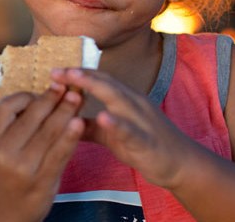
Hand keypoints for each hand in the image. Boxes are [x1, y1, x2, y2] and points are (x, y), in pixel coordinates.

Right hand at [0, 86, 83, 220]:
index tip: (42, 92)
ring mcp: (23, 168)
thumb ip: (11, 130)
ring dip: (66, 111)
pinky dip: (71, 136)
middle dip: (53, 98)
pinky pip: (60, 154)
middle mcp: (4, 153)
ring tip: (78, 98)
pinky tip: (79, 123)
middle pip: (32, 116)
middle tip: (68, 87)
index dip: (27, 96)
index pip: (6, 107)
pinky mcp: (42, 182)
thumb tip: (37, 101)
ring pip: (49, 132)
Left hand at [50, 68, 201, 187]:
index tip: (53, 71)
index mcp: (124, 99)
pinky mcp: (147, 140)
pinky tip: (103, 117)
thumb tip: (62, 121)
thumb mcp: (111, 134)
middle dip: (80, 75)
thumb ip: (88, 127)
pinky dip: (117, 123)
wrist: (181, 164)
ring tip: (75, 79)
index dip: (76, 73)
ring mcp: (141, 119)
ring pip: (118, 98)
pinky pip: (131, 130)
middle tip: (55, 71)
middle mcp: (133, 103)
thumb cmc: (144, 144)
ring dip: (95, 87)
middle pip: (105, 82)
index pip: (98, 79)